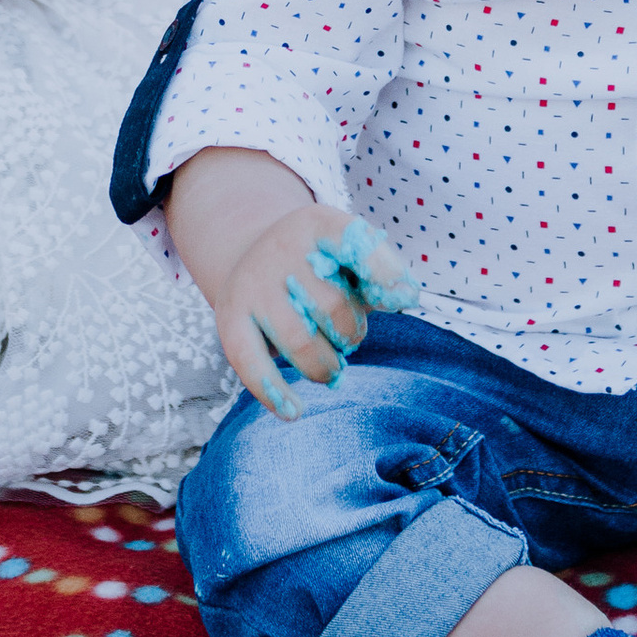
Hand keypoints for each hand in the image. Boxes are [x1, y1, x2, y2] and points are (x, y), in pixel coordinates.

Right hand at [211, 203, 413, 417]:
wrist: (255, 253)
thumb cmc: (322, 266)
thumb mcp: (350, 255)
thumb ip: (382, 272)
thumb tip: (407, 295)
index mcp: (319, 225)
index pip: (353, 243)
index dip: (382, 272)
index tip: (406, 298)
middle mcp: (281, 248)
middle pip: (332, 307)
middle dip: (351, 334)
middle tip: (348, 337)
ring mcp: (252, 282)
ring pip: (299, 342)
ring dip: (325, 366)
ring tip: (330, 365)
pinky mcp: (229, 316)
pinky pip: (250, 363)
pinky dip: (273, 392)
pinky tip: (294, 411)